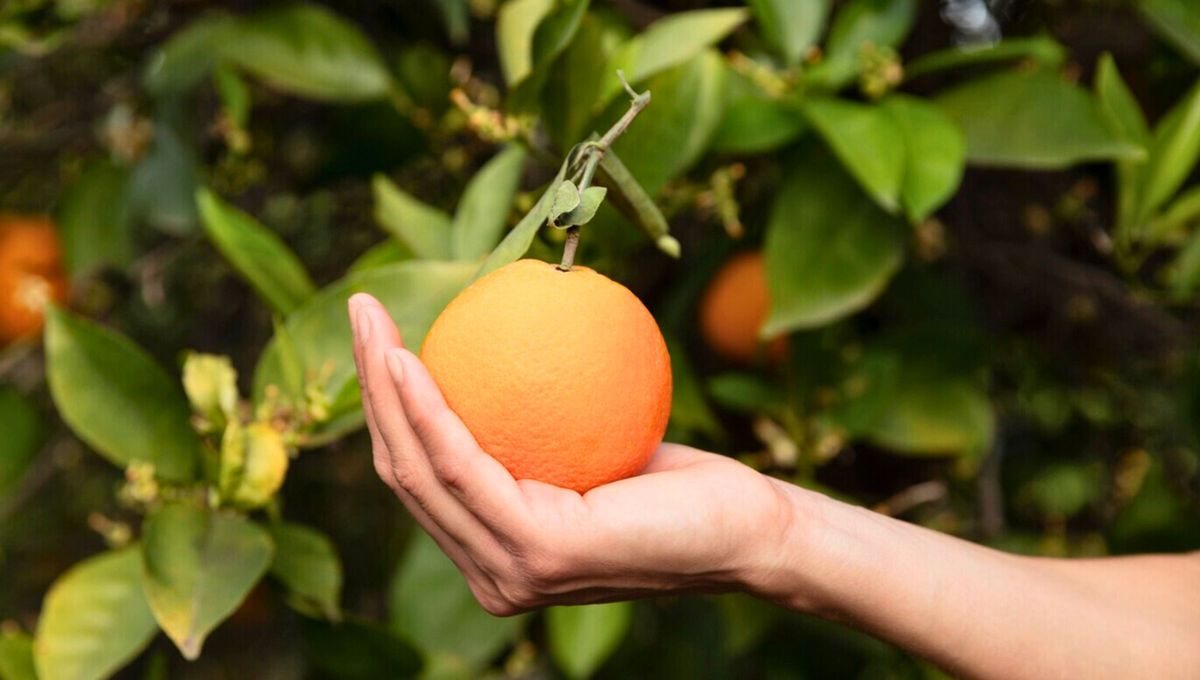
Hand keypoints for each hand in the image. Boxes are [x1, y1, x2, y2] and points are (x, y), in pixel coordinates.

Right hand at [348, 293, 800, 614]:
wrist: (748, 528)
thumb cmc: (677, 485)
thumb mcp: (592, 450)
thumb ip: (537, 429)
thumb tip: (501, 349)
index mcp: (495, 556)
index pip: (422, 477)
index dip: (387, 404)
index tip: (379, 333)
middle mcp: (491, 575)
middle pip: (405, 471)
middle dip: (370, 386)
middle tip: (361, 311)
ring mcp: (510, 573)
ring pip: (421, 470)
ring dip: (385, 388)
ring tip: (372, 321)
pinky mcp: (538, 555)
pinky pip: (467, 467)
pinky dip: (431, 410)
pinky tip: (412, 358)